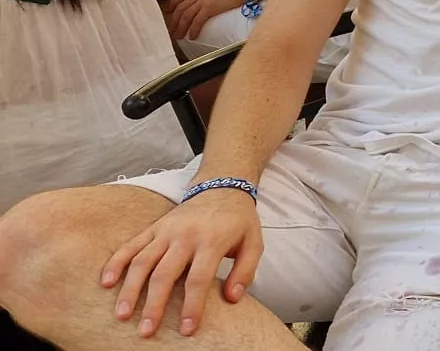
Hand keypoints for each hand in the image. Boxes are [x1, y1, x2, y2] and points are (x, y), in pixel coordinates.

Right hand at [101, 187, 262, 337]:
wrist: (223, 186)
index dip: (191, 306)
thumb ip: (246, 271)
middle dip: (153, 305)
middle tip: (146, 332)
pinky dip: (115, 263)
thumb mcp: (254, 243)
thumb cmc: (239, 221)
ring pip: (142, 261)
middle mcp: (185, 236)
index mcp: (211, 241)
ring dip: (129, 289)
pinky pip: (130, 245)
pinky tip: (105, 283)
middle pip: (165, 274)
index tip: (185, 329)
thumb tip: (232, 299)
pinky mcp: (153, 227)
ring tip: (121, 315)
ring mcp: (165, 231)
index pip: (198, 279)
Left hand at [164, 0, 242, 41]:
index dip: (173, 5)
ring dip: (181, 27)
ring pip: (186, 16)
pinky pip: (197, 22)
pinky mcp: (209, 9)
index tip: (169, 11)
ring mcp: (203, 1)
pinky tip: (192, 36)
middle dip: (174, 20)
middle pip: (180, 8)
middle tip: (171, 29)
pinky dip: (193, 30)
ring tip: (179, 36)